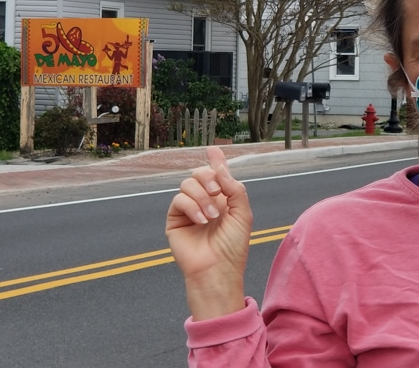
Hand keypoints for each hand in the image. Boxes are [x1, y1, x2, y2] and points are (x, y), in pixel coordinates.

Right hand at [166, 146, 252, 319]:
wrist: (218, 268)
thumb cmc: (233, 246)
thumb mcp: (243, 213)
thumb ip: (234, 188)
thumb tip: (220, 168)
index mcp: (223, 199)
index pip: (218, 175)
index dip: (216, 161)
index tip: (214, 150)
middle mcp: (205, 201)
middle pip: (200, 174)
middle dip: (209, 177)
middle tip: (218, 191)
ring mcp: (189, 209)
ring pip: (188, 183)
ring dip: (202, 196)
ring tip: (212, 216)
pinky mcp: (175, 219)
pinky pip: (178, 199)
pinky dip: (191, 206)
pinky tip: (201, 220)